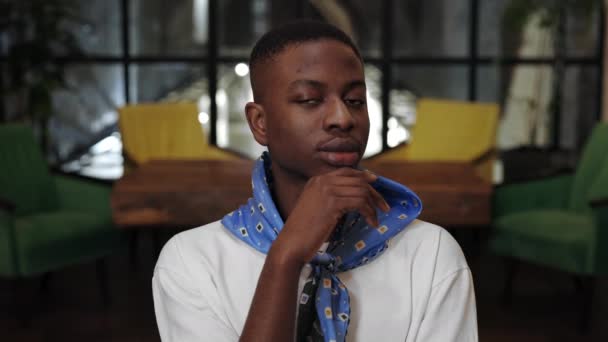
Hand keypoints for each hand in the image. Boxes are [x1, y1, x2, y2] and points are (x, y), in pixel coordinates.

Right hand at [270, 168, 389, 263]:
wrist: (292, 243)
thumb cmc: (304, 231)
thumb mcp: (316, 207)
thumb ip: (331, 197)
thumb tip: (354, 197)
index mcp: (317, 180)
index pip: (346, 171)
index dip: (364, 176)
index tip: (375, 183)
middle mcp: (322, 181)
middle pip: (357, 180)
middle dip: (374, 193)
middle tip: (384, 206)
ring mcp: (327, 190)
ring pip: (361, 191)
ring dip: (373, 206)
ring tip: (375, 218)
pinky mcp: (333, 203)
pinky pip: (360, 202)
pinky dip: (370, 213)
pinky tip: (371, 223)